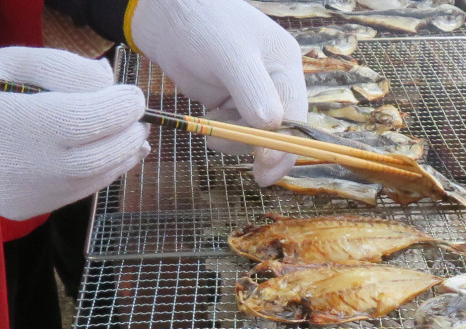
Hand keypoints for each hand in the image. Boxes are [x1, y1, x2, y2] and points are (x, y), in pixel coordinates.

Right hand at [0, 47, 149, 219]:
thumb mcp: (13, 60)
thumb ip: (65, 67)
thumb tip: (110, 83)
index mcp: (21, 123)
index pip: (93, 119)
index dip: (122, 107)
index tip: (132, 94)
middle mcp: (28, 167)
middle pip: (102, 154)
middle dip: (128, 133)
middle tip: (137, 116)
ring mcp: (30, 195)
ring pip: (95, 179)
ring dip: (120, 156)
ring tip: (131, 136)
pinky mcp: (29, 209)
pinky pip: (77, 193)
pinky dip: (99, 173)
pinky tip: (105, 155)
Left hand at [128, 0, 307, 185]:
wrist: (170, 19)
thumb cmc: (204, 25)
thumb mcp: (230, 55)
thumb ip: (252, 90)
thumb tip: (271, 126)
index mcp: (286, 65)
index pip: (295, 115)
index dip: (285, 146)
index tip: (267, 168)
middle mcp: (275, 82)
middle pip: (279, 131)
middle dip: (259, 148)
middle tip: (252, 173)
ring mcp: (253, 94)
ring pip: (255, 135)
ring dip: (235, 139)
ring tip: (212, 125)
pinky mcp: (232, 103)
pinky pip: (236, 131)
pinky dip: (223, 133)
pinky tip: (210, 119)